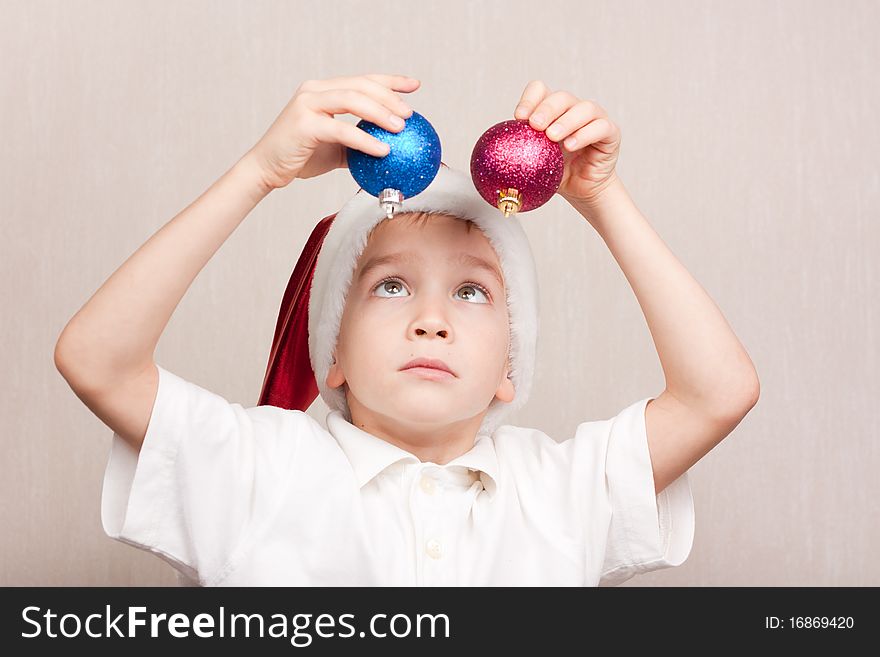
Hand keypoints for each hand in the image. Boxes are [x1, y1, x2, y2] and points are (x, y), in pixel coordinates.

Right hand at [247, 73, 420, 189]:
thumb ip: (359, 142)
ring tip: (400, 127)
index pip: (362, 80)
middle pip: (360, 85)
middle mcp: (315, 91)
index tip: (414, 86)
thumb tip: (391, 149)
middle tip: (409, 112)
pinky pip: (341, 129)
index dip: (390, 81)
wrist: (267, 169)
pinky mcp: (304, 124)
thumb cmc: (301, 157)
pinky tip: (382, 149)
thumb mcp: (337, 148)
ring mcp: (307, 104)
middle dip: (389, 96)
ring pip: (352, 99)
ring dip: (380, 112)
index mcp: (324, 91)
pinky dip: (364, 140)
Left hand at [513, 81, 621, 204]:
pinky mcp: (610, 133)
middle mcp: (573, 109)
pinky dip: (585, 134)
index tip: (519, 117)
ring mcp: (594, 119)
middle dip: (546, 109)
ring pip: (583, 108)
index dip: (529, 99)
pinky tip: (571, 146)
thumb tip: (486, 167)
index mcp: (552, 111)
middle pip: (561, 97)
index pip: (540, 90)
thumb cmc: (556, 175)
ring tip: (552, 137)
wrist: (581, 191)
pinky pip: (601, 127)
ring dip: (566, 121)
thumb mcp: (532, 165)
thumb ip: (516, 158)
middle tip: (535, 126)